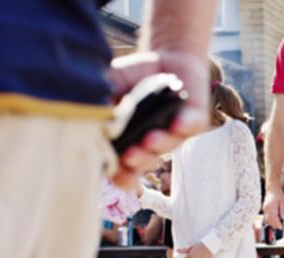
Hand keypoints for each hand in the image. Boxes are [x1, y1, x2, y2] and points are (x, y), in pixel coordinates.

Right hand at [108, 51, 208, 188]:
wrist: (165, 56)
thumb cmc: (132, 75)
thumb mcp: (109, 84)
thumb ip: (99, 101)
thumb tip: (89, 118)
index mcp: (127, 140)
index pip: (120, 167)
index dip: (118, 174)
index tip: (113, 171)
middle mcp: (150, 142)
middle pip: (144, 163)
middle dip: (138, 162)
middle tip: (130, 155)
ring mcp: (173, 132)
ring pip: (167, 146)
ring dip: (159, 144)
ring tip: (150, 138)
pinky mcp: (194, 119)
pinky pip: (192, 125)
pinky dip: (185, 124)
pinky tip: (178, 122)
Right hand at [262, 186, 283, 229]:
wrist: (272, 189)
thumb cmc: (278, 194)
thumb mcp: (283, 201)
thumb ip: (283, 210)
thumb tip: (283, 217)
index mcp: (271, 207)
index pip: (273, 218)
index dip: (277, 224)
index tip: (281, 227)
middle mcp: (267, 209)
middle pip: (269, 220)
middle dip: (275, 225)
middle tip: (281, 227)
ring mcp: (265, 209)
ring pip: (267, 219)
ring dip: (272, 223)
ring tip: (278, 225)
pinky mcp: (264, 209)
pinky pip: (266, 217)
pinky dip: (270, 220)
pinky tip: (274, 221)